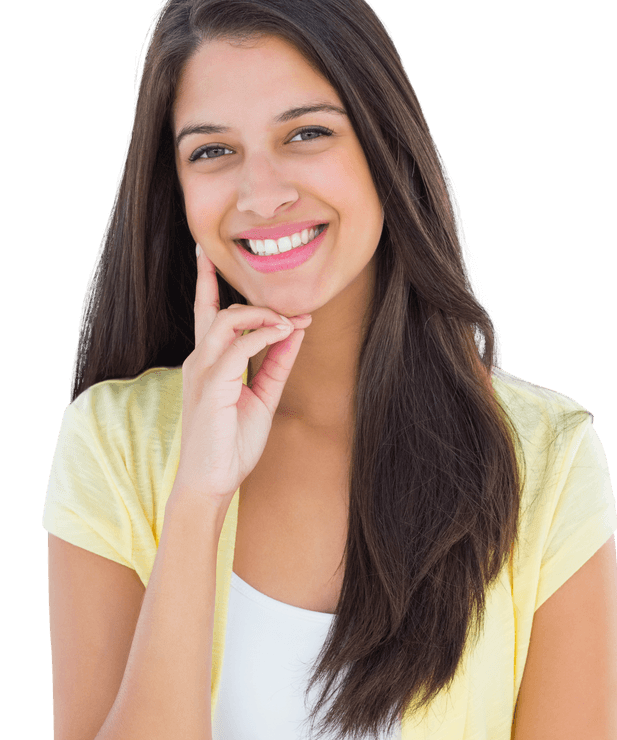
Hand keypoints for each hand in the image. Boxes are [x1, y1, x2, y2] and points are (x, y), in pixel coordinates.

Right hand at [171, 244, 311, 508]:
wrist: (211, 483)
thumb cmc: (230, 446)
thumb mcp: (261, 397)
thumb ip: (275, 364)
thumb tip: (293, 332)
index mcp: (208, 365)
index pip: (207, 316)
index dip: (208, 284)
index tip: (208, 257)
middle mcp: (199, 363)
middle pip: (213, 310)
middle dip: (229, 287)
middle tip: (265, 289)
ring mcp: (202, 373)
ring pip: (228, 321)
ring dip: (262, 314)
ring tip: (290, 319)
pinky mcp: (211, 386)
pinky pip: (238, 346)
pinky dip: (264, 335)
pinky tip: (285, 332)